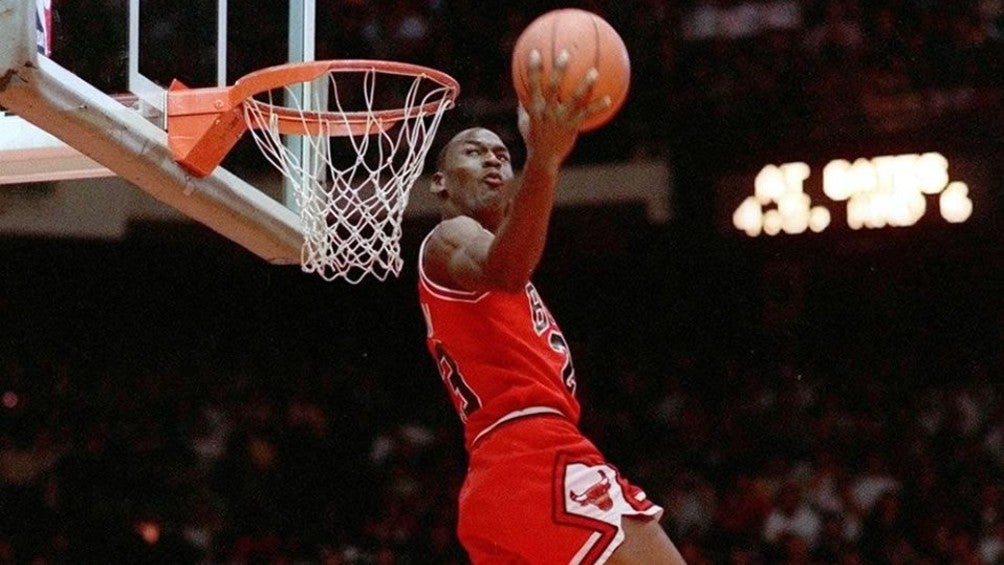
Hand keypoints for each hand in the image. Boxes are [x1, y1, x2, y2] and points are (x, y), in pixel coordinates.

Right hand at [519, 49, 611, 166]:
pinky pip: (587, 114)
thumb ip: (524, 106)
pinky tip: (609, 99)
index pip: (531, 86)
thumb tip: (522, 91)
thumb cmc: (533, 139)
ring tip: (594, 72)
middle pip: (552, 87)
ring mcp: (560, 119)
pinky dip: (598, 106)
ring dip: (584, 85)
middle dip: (558, 70)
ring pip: (574, 99)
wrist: (543, 160)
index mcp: (534, 108)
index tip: (534, 52)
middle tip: (565, 53)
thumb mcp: (524, 122)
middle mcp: (547, 111)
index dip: (532, 69)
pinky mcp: (572, 127)